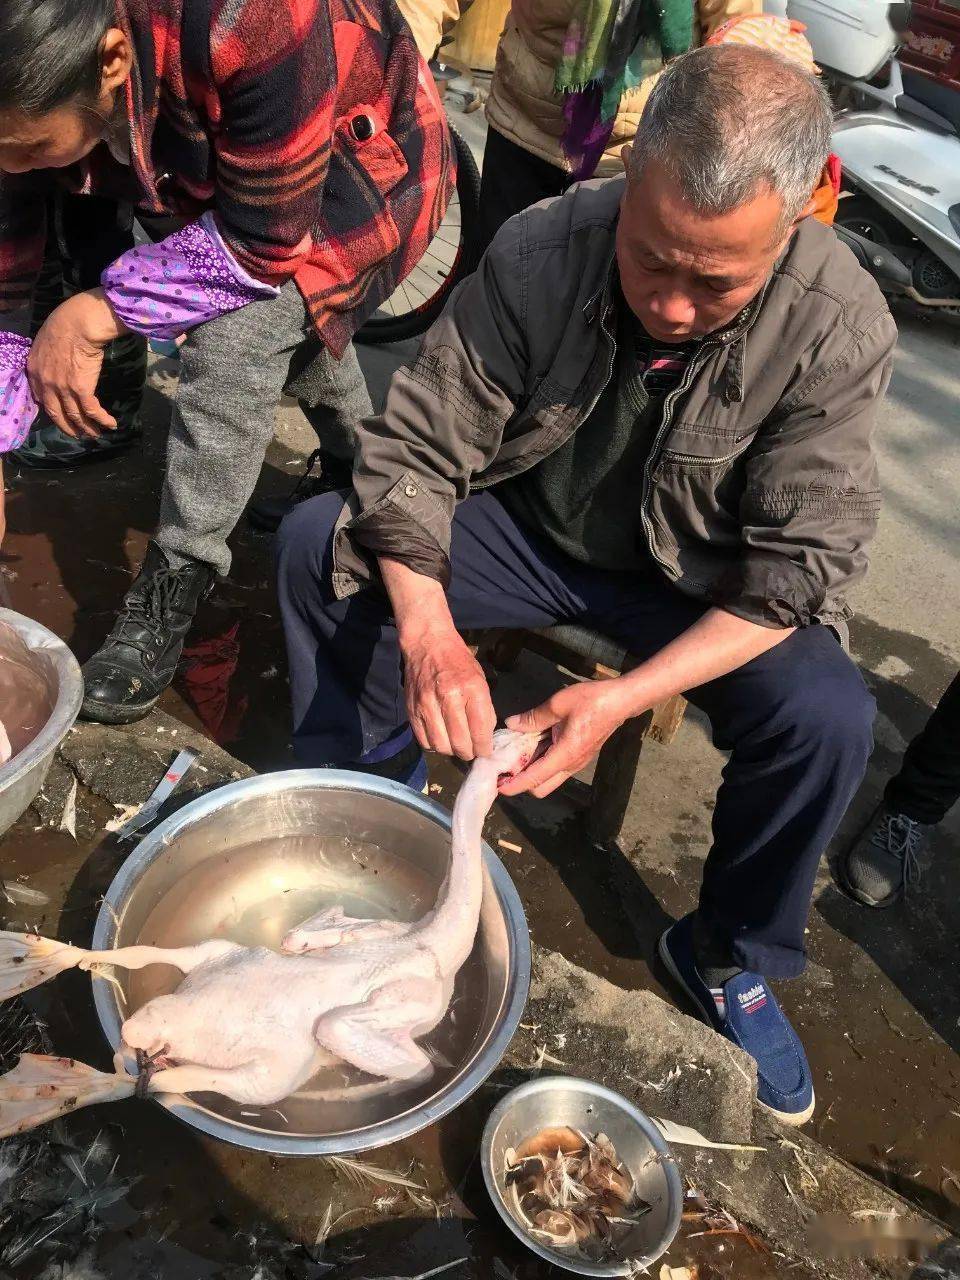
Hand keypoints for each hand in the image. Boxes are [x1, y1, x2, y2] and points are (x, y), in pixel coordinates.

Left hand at [27, 290, 125, 437]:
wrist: (79, 323)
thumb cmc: (65, 322)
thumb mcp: (46, 339)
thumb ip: (48, 356)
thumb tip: (58, 361)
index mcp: (35, 370)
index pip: (40, 397)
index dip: (52, 409)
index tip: (60, 415)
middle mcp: (45, 383)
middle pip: (56, 413)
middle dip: (68, 426)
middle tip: (77, 434)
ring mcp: (63, 388)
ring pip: (75, 416)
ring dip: (87, 428)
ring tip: (96, 434)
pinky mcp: (81, 390)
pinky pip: (92, 411)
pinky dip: (102, 420)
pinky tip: (111, 424)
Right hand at [401, 624, 495, 760]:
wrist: (428, 644)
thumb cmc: (459, 661)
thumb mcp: (480, 679)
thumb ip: (485, 708)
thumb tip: (485, 736)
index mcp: (472, 690)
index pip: (480, 732)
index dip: (484, 748)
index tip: (485, 751)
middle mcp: (449, 698)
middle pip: (460, 743)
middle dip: (469, 753)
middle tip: (471, 751)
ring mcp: (427, 705)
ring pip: (441, 746)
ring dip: (450, 751)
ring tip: (455, 745)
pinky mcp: (412, 709)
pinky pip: (423, 740)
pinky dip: (433, 745)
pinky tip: (440, 738)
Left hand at [499, 681, 629, 797]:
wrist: (620, 701)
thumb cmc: (592, 701)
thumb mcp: (558, 704)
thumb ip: (533, 717)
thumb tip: (511, 724)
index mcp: (565, 754)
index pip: (535, 779)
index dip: (514, 785)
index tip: (498, 788)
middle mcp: (570, 764)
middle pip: (541, 787)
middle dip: (521, 782)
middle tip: (505, 767)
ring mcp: (575, 762)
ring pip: (548, 778)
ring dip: (530, 772)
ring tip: (512, 757)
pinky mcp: (577, 756)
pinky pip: (554, 767)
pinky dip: (540, 762)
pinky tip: (529, 746)